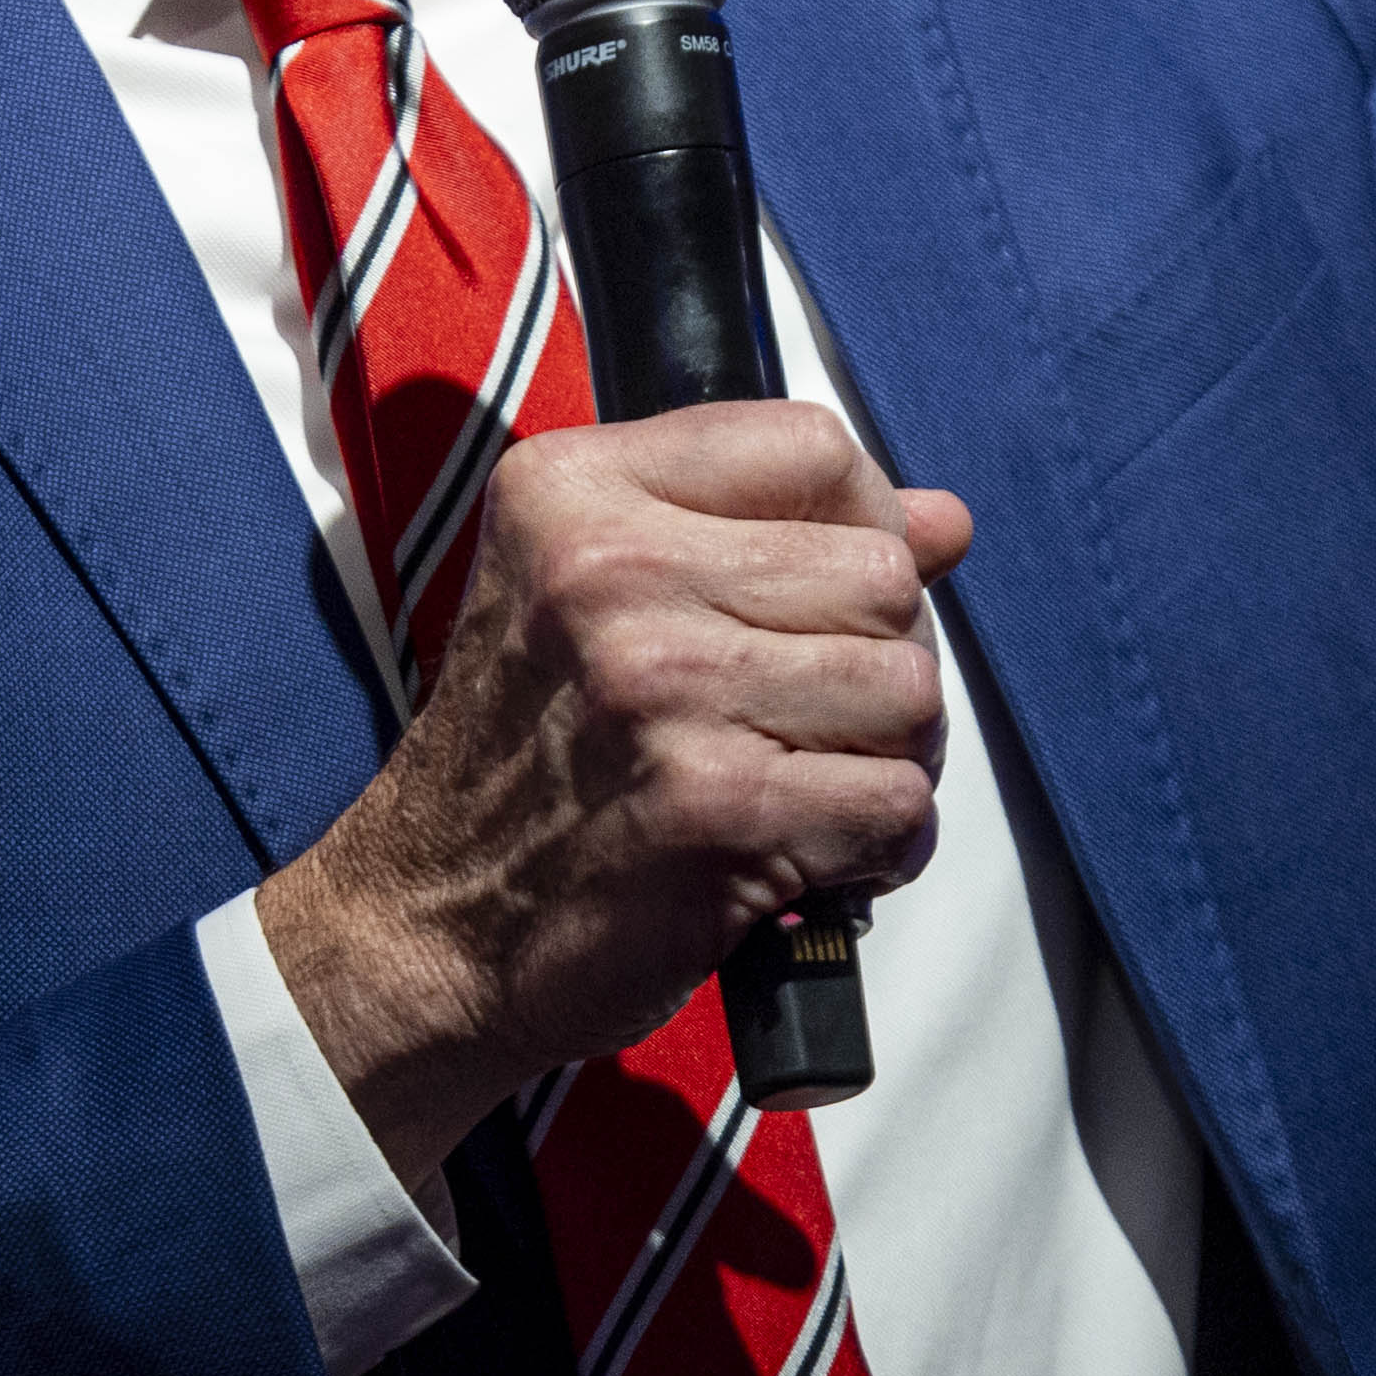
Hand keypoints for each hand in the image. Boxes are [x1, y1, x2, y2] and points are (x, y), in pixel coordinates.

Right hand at [256, 401, 964, 1194]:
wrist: (428, 925)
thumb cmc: (528, 758)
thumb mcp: (592, 594)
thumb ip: (765, 534)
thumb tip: (946, 521)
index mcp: (572, 490)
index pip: (814, 450)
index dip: (858, 528)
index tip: (818, 600)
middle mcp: (609, 573)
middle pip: (883, 578)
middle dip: (880, 659)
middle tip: (808, 720)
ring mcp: (663, 691)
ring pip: (907, 692)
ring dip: (888, 759)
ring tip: (806, 785)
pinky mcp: (715, 811)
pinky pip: (899, 803)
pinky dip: (882, 847)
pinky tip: (811, 854)